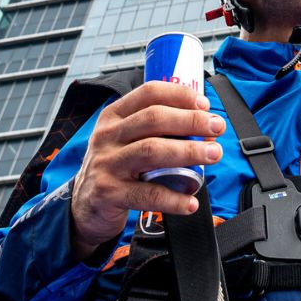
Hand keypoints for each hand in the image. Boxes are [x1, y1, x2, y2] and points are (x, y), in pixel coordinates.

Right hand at [69, 80, 226, 256]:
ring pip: (151, 150)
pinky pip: (146, 194)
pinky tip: (191, 201)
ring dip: (188, 152)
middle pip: (154, 118)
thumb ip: (152, 128)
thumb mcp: (123, 139)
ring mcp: (106, 164)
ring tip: (213, 155)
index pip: (148, 94)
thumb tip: (202, 122)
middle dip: (191, 120)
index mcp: (114, 116)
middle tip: (217, 128)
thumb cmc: (114, 167)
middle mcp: (108, 136)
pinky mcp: (108, 193)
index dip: (180, 95)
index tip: (205, 105)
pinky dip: (173, 198)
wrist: (83, 206)